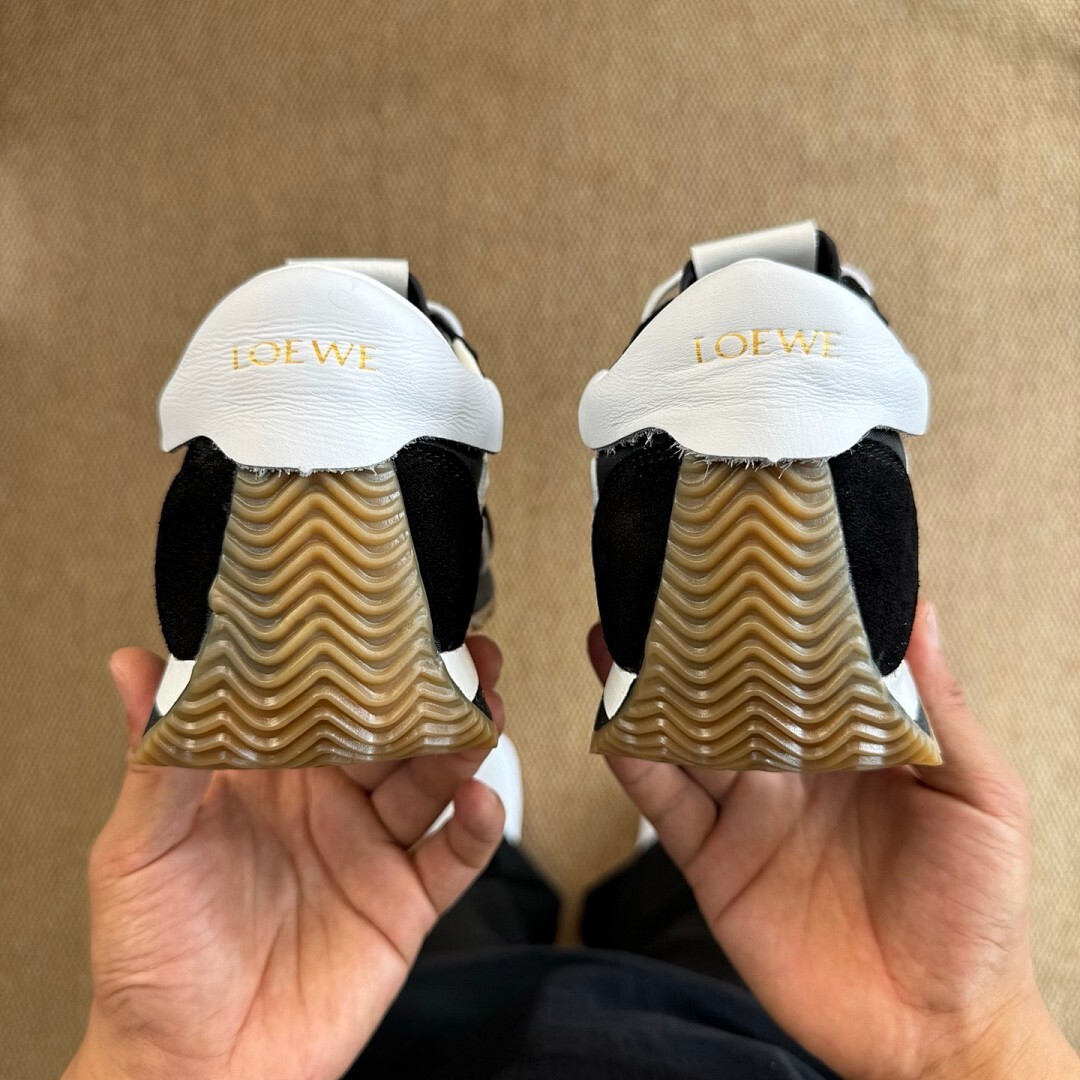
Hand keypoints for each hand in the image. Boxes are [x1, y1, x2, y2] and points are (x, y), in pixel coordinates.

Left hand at [66, 637, 506, 1079]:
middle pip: (393, 730)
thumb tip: (135, 665)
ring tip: (482, 712)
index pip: (323, 700)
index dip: (355, 660)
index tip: (382, 616)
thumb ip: (155, 755)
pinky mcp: (402, 905)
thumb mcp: (139, 846)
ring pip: (433, 780)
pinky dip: (479, 827)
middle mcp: (328, 803)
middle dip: (431, 690)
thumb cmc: (150, 959)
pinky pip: (453, 857)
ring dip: (463, 744)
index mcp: (270, 776)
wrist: (190, 1068)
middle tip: (462, 652)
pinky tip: (482, 800)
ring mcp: (370, 851)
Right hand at [590, 602, 1077, 1079]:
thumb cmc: (979, 911)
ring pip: (686, 739)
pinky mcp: (715, 863)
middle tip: (657, 591)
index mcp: (851, 743)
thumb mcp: (981, 799)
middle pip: (730, 694)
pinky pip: (666, 806)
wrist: (937, 1027)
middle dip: (693, 647)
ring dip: (649, 693)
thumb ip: (943, 709)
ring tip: (615, 640)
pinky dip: (635, 765)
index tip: (742, 571)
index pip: (800, 668)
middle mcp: (791, 769)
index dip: (769, 623)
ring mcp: (748, 814)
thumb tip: (921, 612)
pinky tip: (614, 727)